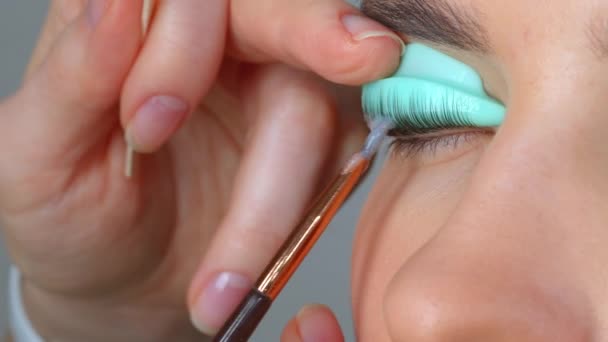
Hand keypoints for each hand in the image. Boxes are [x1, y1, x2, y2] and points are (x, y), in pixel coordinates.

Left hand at [0, 0, 400, 339]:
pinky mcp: (310, 141)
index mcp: (134, 19)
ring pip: (316, 100)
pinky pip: (338, 159)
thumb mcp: (36, 157)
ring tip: (221, 284)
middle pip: (280, 11)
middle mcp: (213, 39)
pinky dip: (301, 217)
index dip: (182, 42)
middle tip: (363, 57)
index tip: (150, 123)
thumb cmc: (70, 218)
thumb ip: (73, 77)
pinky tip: (254, 263)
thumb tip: (116, 1)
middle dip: (315, 35)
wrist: (121, 287)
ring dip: (277, 197)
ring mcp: (270, 87)